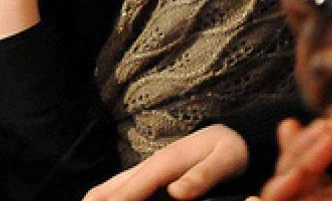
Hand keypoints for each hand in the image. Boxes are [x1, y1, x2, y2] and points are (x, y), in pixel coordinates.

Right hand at [84, 125, 249, 200]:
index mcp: (164, 163)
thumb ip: (202, 176)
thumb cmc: (230, 151)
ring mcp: (147, 171)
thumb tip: (176, 193)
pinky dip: (109, 198)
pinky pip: (122, 189)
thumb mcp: (225, 161)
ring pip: (111, 187)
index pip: (130, 189)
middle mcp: (149, 166)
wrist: (233, 136)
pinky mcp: (151, 176)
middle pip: (110, 187)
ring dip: (98, 200)